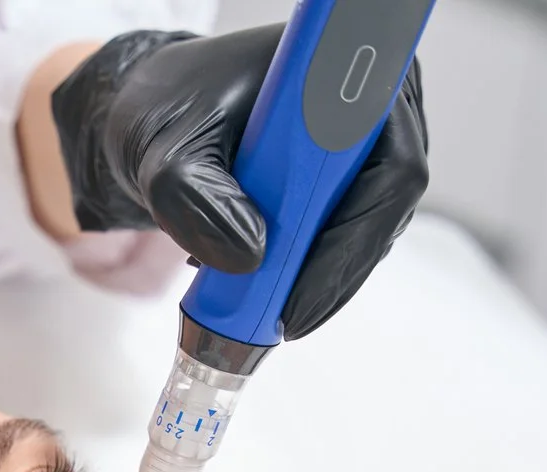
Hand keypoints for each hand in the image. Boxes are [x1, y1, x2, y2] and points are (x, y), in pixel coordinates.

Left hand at [50, 26, 429, 338]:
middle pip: (385, 206)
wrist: (158, 120)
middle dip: (333, 272)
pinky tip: (264, 289)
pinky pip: (345, 239)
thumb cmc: (167, 116)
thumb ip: (197, 200)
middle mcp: (371, 103)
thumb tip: (252, 255)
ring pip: (366, 231)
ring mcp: (365, 146)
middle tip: (281, 323)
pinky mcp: (348, 182)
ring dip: (318, 277)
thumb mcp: (164, 156)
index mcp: (343, 72)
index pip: (387, 165)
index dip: (354, 237)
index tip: (301, 296)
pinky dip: (307, 272)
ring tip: (260, 306)